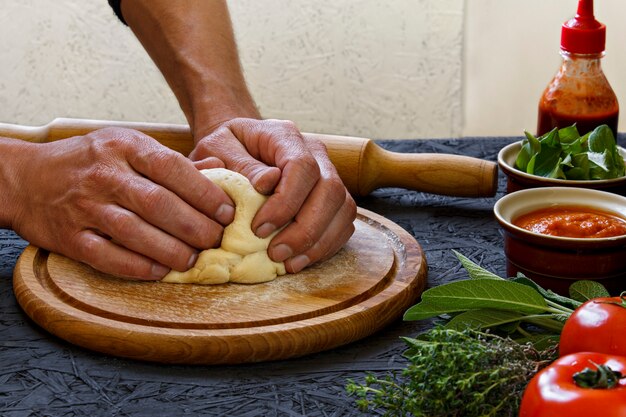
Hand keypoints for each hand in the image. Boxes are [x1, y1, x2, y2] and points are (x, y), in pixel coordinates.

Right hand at [8, 128, 233, 279]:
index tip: (226, 212)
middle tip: (215, 240)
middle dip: (195, 227)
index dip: (205, 193)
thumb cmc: (90, 162)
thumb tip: (218, 176)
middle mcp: (105, 174)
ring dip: (171, 250)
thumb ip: (171, 163)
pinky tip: (159, 271)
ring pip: (136, 232)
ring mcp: (85, 206)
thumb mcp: (128, 147)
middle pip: (159, 204)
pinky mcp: (70, 236)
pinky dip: (138, 266)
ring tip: (193, 259)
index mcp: (125, 147)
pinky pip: (107, 256)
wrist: (27, 178)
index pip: (172, 168)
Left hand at [189, 118, 356, 272]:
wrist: (236, 147)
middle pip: (330, 190)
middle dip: (305, 229)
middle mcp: (315, 151)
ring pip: (343, 208)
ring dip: (319, 241)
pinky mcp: (332, 197)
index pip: (302, 166)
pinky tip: (301, 259)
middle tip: (276, 253)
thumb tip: (267, 184)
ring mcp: (328, 173)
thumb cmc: (224, 150)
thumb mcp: (216, 149)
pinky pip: (344, 222)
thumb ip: (238, 164)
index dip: (285, 202)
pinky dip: (326, 245)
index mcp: (285, 135)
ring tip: (289, 263)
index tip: (258, 229)